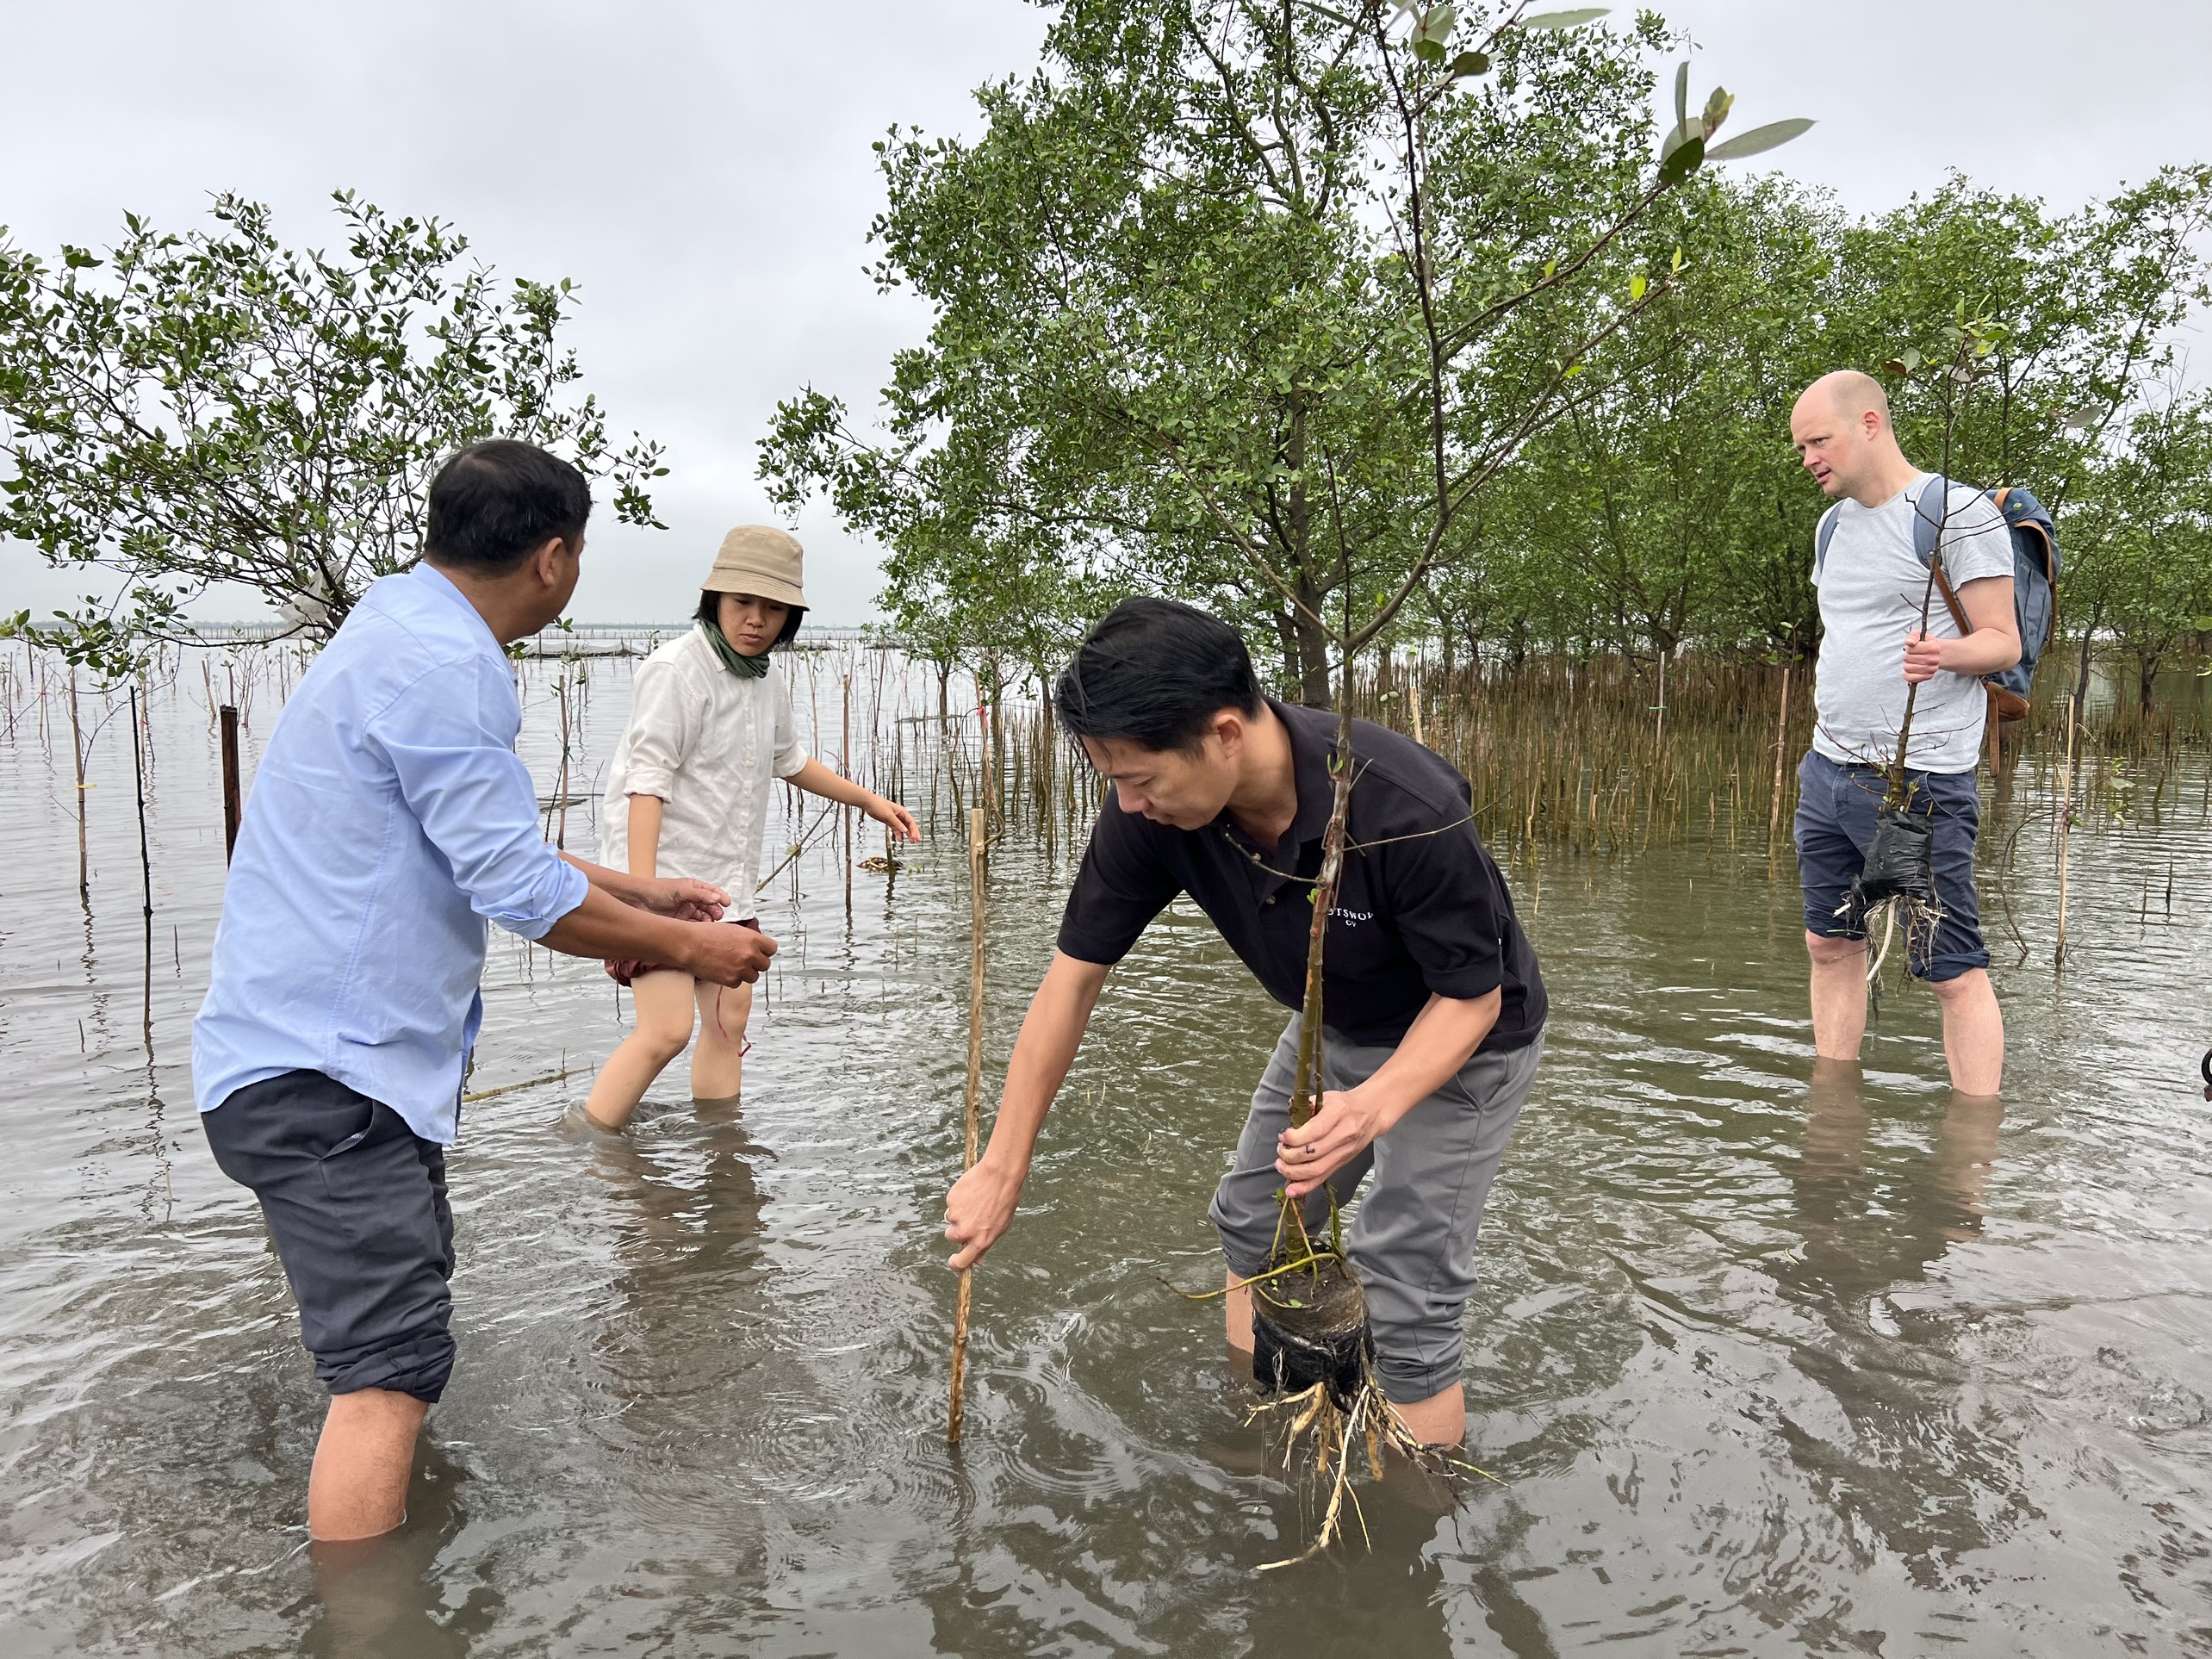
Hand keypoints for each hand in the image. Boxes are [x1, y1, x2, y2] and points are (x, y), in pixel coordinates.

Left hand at [636, 876, 729, 921]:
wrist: (638, 901)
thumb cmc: (657, 890)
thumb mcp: (681, 890)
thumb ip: (699, 894)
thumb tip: (717, 898)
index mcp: (694, 888)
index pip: (712, 892)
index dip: (721, 897)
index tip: (727, 903)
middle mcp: (692, 900)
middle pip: (710, 907)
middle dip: (716, 911)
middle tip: (718, 916)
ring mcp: (687, 913)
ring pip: (704, 918)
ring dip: (709, 921)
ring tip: (709, 924)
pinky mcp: (681, 924)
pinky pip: (694, 927)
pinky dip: (700, 929)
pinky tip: (701, 931)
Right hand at [684, 921, 776, 985]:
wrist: (689, 945)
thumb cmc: (705, 934)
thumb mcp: (733, 930)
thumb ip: (747, 939)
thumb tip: (755, 946)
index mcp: (752, 939)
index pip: (772, 949)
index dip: (765, 951)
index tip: (760, 952)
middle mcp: (750, 954)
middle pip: (765, 965)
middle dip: (756, 964)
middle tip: (744, 961)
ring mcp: (741, 968)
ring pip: (753, 977)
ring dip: (745, 973)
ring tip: (732, 966)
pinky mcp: (731, 980)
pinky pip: (738, 983)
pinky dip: (732, 979)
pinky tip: (722, 970)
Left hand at [864, 794, 921, 842]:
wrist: (869, 803)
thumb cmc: (878, 805)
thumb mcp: (889, 815)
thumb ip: (897, 823)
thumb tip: (905, 830)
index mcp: (901, 811)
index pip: (911, 822)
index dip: (914, 830)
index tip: (915, 837)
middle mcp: (899, 815)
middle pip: (909, 825)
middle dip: (913, 833)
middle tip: (916, 840)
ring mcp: (894, 818)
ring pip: (903, 827)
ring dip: (907, 834)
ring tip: (910, 841)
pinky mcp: (889, 821)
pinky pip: (896, 828)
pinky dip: (898, 833)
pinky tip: (899, 838)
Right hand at [945, 1155, 1025, 1269]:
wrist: (1000, 1174)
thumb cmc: (1005, 1199)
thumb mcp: (1001, 1226)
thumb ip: (986, 1243)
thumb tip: (978, 1260)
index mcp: (981, 1241)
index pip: (961, 1262)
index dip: (955, 1263)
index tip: (954, 1261)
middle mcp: (966, 1232)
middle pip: (951, 1237)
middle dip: (957, 1230)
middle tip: (970, 1217)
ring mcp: (956, 1216)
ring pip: (950, 1218)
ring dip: (958, 1213)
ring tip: (975, 1200)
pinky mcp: (951, 1201)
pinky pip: (951, 1203)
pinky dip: (958, 1199)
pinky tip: (972, 1191)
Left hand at [1277, 1088, 1390, 1197]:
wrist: (1372, 1114)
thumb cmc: (1346, 1105)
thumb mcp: (1327, 1097)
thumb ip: (1307, 1104)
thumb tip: (1289, 1113)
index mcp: (1339, 1113)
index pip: (1315, 1130)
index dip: (1295, 1137)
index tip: (1283, 1136)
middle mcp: (1344, 1134)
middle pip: (1313, 1153)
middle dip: (1290, 1155)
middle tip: (1281, 1150)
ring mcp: (1344, 1152)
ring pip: (1317, 1169)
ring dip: (1293, 1172)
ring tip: (1281, 1165)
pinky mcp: (1342, 1163)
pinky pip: (1322, 1178)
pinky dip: (1305, 1187)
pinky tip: (1292, 1190)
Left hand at [1902, 628, 1947, 684]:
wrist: (1936, 653)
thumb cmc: (1925, 643)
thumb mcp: (1920, 635)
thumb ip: (1913, 636)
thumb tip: (1909, 643)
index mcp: (1933, 647)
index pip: (1911, 649)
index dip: (1908, 647)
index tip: (1913, 647)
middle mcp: (1934, 659)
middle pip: (1908, 658)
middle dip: (1907, 655)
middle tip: (1912, 654)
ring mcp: (1932, 669)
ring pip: (1908, 668)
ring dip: (1907, 664)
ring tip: (1912, 661)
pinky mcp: (1928, 676)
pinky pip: (1910, 678)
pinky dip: (1907, 674)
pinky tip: (1911, 669)